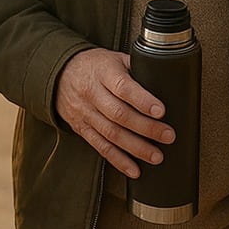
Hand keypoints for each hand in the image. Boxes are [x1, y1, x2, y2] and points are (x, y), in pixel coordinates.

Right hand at [54, 48, 173, 178]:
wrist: (60, 74)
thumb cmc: (96, 66)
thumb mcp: (114, 58)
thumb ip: (136, 68)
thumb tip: (166, 79)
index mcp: (103, 72)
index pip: (123, 87)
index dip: (142, 100)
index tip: (161, 111)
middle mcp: (92, 93)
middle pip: (119, 114)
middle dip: (146, 128)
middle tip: (168, 136)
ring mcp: (85, 112)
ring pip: (111, 133)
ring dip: (135, 148)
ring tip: (156, 156)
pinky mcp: (81, 128)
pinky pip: (100, 146)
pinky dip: (118, 160)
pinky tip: (134, 170)